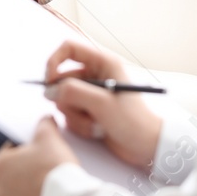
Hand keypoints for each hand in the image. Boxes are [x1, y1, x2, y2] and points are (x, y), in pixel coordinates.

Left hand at [0, 117, 77, 195]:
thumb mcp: (48, 136)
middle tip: (43, 159)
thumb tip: (46, 120)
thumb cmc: (52, 167)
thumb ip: (44, 124)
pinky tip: (54, 189)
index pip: (7, 151)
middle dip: (26, 166)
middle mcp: (1, 190)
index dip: (23, 146)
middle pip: (13, 171)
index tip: (35, 145)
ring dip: (32, 183)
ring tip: (50, 175)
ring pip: (22, 189)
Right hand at [43, 35, 163, 169]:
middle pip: (62, 78)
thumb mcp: (101, 103)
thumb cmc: (133, 121)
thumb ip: (73, 92)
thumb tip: (50, 91)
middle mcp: (96, 75)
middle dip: (67, 99)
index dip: (54, 62)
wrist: (147, 147)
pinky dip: (79, 123)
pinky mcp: (89, 110)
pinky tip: (96, 130)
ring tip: (94, 124)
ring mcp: (91, 93)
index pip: (69, 48)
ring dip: (75, 115)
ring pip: (64, 98)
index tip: (49, 81)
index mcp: (103, 62)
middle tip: (79, 111)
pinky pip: (70, 113)